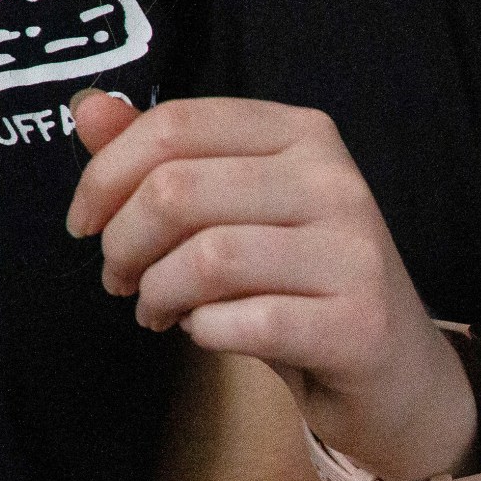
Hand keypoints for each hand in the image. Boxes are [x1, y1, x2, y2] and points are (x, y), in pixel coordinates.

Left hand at [66, 93, 474, 480]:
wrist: (394, 372)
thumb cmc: (300, 285)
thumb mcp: (233, 210)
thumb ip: (163, 158)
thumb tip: (89, 109)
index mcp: (304, 136)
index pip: (176, 125)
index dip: (104, 176)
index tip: (85, 224)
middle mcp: (338, 183)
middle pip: (178, 191)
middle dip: (123, 243)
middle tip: (120, 278)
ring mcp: (356, 254)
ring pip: (206, 258)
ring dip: (158, 293)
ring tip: (158, 311)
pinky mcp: (359, 324)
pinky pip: (242, 322)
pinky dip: (205, 333)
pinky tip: (210, 334)